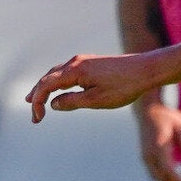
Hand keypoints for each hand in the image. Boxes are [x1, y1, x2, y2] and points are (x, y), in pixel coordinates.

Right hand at [26, 52, 162, 121]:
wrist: (147, 70)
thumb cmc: (124, 86)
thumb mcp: (96, 100)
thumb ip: (72, 102)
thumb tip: (53, 104)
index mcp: (75, 70)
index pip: (46, 85)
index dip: (38, 102)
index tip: (37, 119)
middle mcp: (76, 62)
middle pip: (48, 77)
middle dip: (38, 95)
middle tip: (34, 114)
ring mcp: (83, 61)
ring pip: (57, 74)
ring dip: (46, 88)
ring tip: (37, 100)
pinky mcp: (91, 63)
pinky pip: (67, 72)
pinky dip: (58, 83)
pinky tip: (58, 91)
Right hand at [135, 100, 180, 180]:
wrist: (147, 110)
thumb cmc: (165, 115)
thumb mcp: (180, 122)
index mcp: (158, 146)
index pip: (168, 169)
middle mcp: (149, 154)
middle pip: (162, 178)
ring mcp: (146, 157)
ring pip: (157, 178)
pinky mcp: (146, 158)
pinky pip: (155, 174)